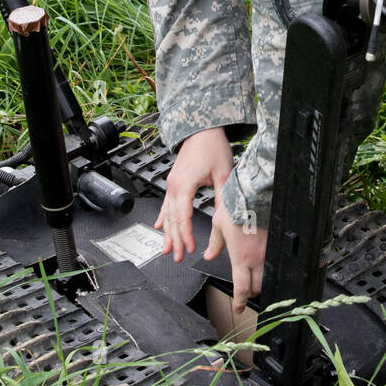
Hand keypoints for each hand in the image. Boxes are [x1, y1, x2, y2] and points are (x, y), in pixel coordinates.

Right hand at [155, 127, 234, 262]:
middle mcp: (174, 186)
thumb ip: (223, 202)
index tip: (191, 250)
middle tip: (178, 258)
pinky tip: (160, 226)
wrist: (203, 127)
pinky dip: (163, 217)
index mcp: (183, 186)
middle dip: (175, 240)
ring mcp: (172, 184)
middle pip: (172, 219)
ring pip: (168, 213)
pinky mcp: (174, 181)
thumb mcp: (223, 176)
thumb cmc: (213, 147)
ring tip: (167, 250)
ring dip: (168, 233)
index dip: (186, 236)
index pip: (183, 218)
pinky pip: (166, 204)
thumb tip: (225, 224)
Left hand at [204, 202, 267, 313]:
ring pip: (267, 278)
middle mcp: (256, 259)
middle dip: (250, 294)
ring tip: (255, 282)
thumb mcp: (218, 226)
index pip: (242, 289)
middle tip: (246, 294)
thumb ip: (214, 243)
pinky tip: (266, 266)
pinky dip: (269, 269)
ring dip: (261, 283)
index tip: (238, 308)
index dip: (240, 302)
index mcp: (240, 258)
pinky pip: (273, 263)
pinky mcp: (275, 244)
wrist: (255, 195)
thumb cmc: (236, 208)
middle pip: (257, 288)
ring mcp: (268, 253)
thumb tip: (208, 254)